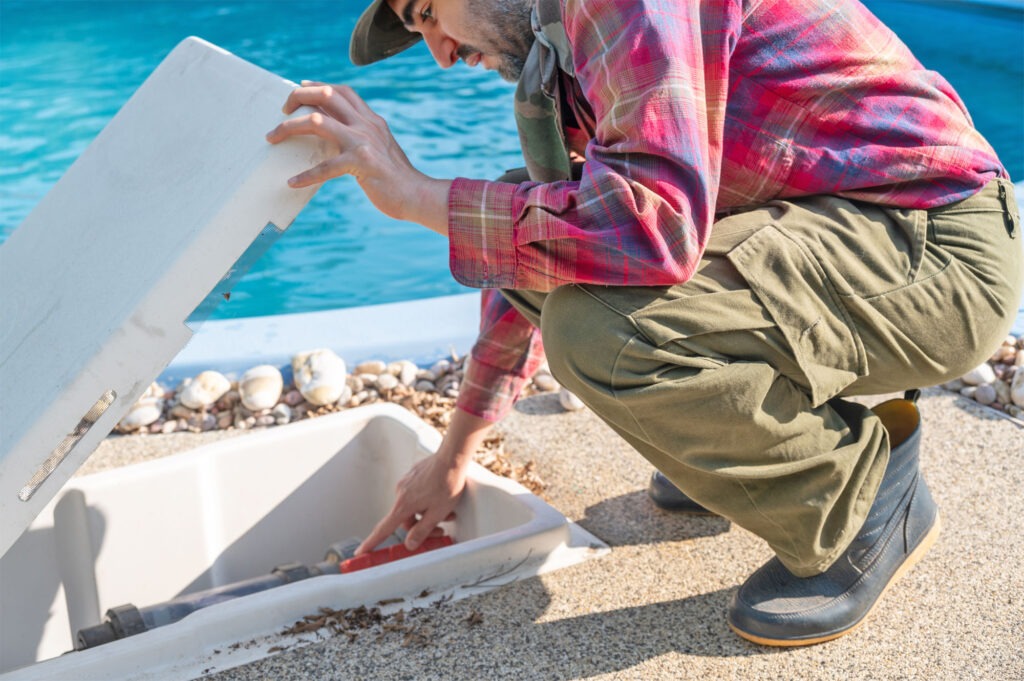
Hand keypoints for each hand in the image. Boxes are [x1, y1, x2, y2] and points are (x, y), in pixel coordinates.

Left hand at [265, 82, 449, 233]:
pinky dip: (306, 175)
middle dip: (298, 97)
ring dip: (289, 128)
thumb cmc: (396, 178)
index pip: (342, 91)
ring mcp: (363, 142)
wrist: (418, 195)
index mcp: (371, 121)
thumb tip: (340, 136)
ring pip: (318, 122)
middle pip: (326, 95)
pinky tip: (292, 183)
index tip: (299, 88)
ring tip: (272, 138)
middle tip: (281, 111)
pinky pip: (325, 167)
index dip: (318, 86)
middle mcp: (366, 125)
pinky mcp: (361, 164)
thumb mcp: (381, 149)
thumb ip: (363, 137)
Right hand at [356, 408, 493, 553]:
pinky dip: (427, 501)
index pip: (383, 529)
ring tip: (448, 513)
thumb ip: (422, 531)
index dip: (372, 543)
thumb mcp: (437, 513)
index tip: (360, 551)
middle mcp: (401, 493)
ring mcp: (407, 483)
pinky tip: (442, 499)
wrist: (452, 459)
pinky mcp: (414, 476)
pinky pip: (417, 494)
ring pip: (414, 507)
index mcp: (403, 505)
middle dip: (422, 527)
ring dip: (428, 513)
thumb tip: (410, 543)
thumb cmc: (446, 483)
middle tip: (439, 530)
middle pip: (406, 520)